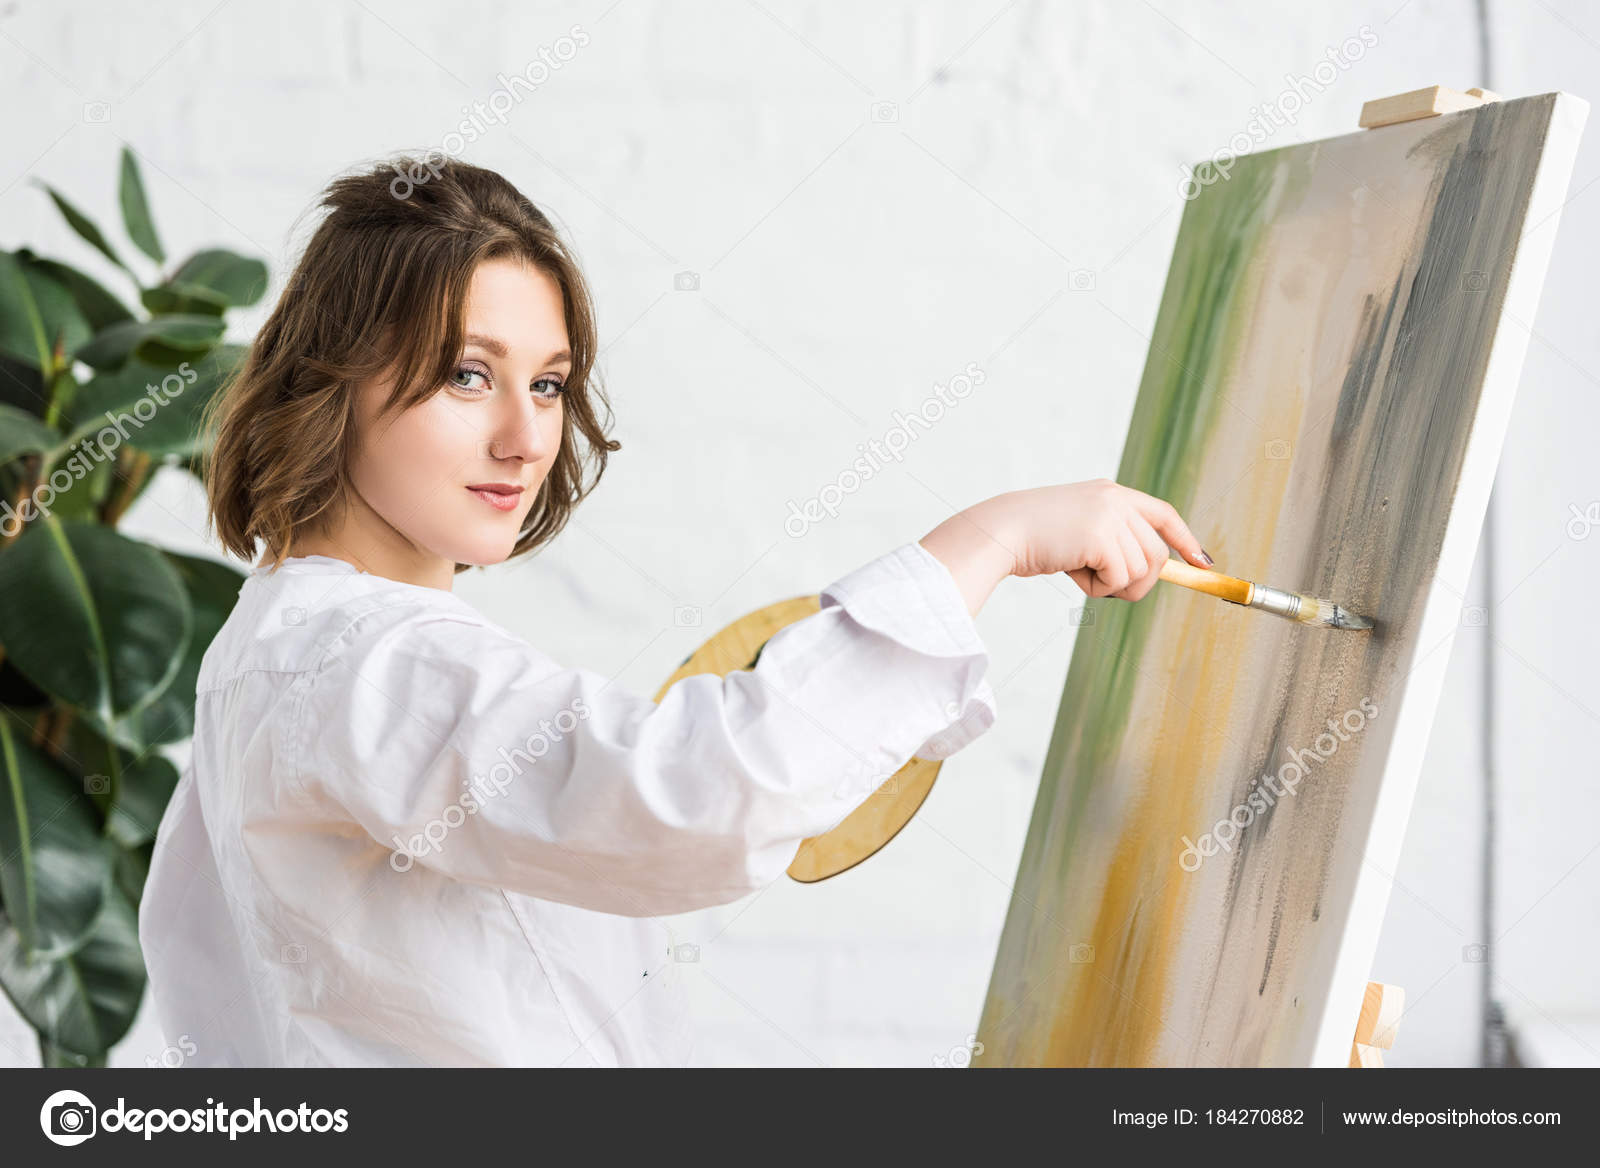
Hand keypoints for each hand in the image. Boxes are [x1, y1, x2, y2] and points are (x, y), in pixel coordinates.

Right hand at [919, 478, 1211, 615]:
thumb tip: (1149, 573)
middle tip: (1107, 589)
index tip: (1202, 563)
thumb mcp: (1078, 530)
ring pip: (1142, 571)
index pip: (1162, 514)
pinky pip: (1120, 579)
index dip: (1185, 540)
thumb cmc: (1032, 539)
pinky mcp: (1102, 536)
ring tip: (1081, 574)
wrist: (1001, 532)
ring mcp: (1110, 515)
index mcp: (1111, 493)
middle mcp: (1116, 499)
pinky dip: (1097, 588)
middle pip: (1157, 554)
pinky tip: (1071, 572)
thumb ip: (1111, 540)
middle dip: (1140, 582)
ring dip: (1114, 586)